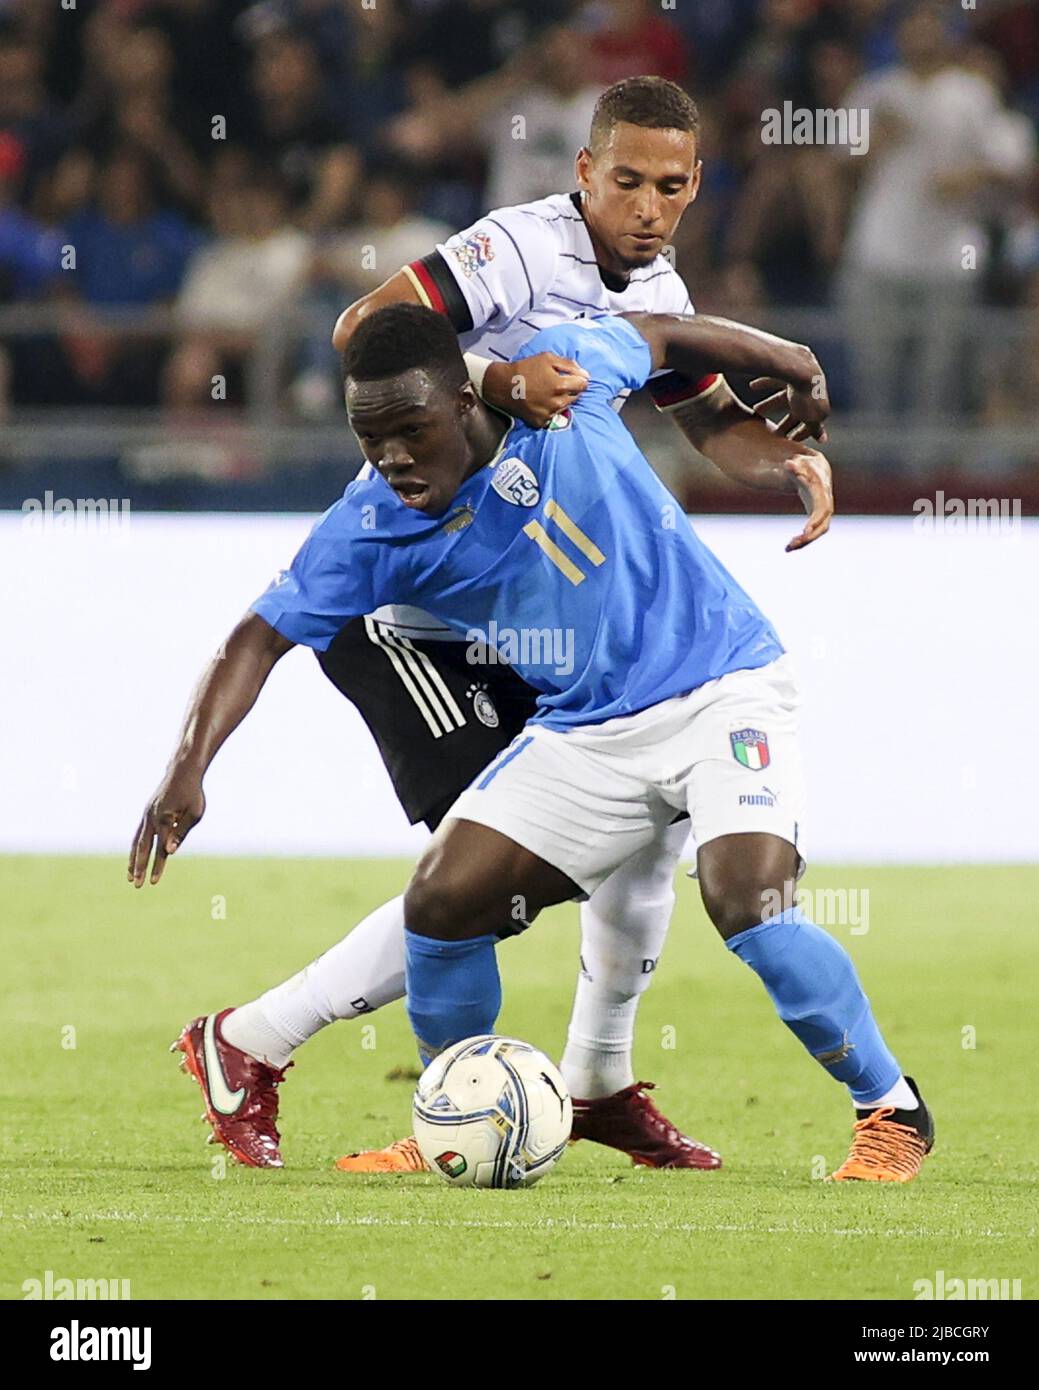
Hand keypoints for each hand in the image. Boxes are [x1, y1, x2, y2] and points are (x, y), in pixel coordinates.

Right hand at [128, 763, 205, 886]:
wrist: (182, 772)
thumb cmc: (192, 793)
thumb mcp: (194, 813)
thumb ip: (181, 833)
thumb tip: (170, 852)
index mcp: (165, 820)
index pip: (161, 850)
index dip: (158, 867)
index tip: (153, 882)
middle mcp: (152, 819)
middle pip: (143, 849)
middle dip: (139, 868)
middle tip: (136, 885)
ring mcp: (147, 815)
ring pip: (137, 842)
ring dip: (133, 860)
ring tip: (129, 876)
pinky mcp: (146, 813)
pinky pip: (138, 834)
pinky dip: (135, 847)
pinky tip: (134, 857)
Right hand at [484, 353, 589, 426]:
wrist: (503, 385)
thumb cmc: (525, 369)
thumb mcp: (548, 358)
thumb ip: (569, 365)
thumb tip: (585, 374)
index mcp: (560, 385)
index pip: (583, 385)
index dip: (580, 379)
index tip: (573, 377)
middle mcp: (557, 402)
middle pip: (576, 396)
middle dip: (570, 389)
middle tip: (557, 383)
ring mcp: (549, 414)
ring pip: (565, 407)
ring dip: (561, 399)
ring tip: (547, 392)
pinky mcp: (541, 422)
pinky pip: (554, 416)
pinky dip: (551, 409)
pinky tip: (541, 401)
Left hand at [751, 371, 829, 442]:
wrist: (801, 369)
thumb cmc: (807, 396)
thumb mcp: (811, 418)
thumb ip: (815, 428)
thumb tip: (822, 439)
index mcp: (818, 405)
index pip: (810, 422)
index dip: (800, 432)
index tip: (788, 441)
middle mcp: (810, 392)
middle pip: (795, 410)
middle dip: (784, 422)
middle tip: (772, 433)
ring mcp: (799, 379)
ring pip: (782, 396)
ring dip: (770, 404)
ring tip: (756, 410)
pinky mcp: (787, 369)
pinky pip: (774, 377)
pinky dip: (764, 383)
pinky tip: (752, 386)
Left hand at [784, 449, 833, 552]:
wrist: (817, 469)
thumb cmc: (807, 465)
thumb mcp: (800, 463)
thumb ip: (794, 466)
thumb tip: (788, 464)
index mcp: (822, 492)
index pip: (823, 509)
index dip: (816, 520)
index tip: (806, 531)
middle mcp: (826, 504)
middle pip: (823, 525)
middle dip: (810, 536)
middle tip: (793, 544)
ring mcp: (823, 512)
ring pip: (818, 532)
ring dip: (805, 542)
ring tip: (788, 548)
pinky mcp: (817, 518)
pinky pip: (812, 532)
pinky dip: (802, 540)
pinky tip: (788, 547)